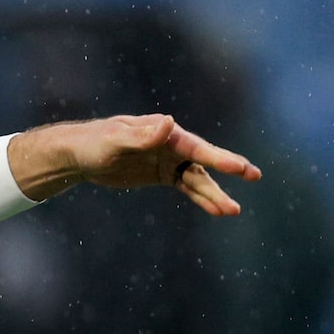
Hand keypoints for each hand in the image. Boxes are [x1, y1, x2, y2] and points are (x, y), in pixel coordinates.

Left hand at [6, 115, 260, 216]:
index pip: (196, 147)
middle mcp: (171, 144)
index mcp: (164, 133)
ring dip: (214, 194)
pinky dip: (200, 199)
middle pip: (204, 161)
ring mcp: (168, 160)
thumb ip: (142, 135)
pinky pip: (185, 188)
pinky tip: (215, 210)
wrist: (79, 154)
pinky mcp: (161, 175)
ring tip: (233, 211)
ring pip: (197, 179)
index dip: (218, 157)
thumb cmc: (94, 143)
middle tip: (254, 176)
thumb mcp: (115, 140)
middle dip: (228, 169)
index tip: (240, 167)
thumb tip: (169, 122)